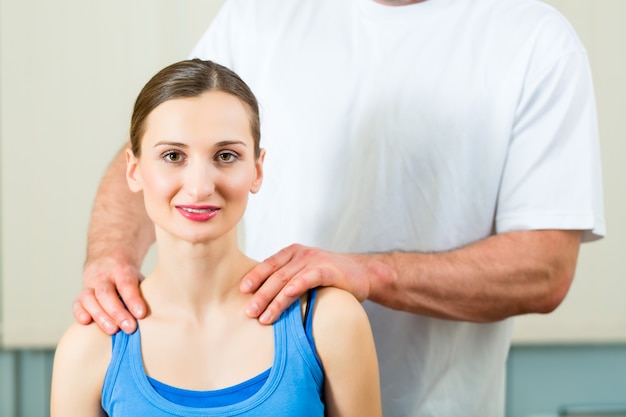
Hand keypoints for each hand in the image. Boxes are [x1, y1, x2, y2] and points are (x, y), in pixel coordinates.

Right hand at [73, 253, 146, 334]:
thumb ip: (144, 293)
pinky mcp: (81, 295)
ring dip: (100, 316)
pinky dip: (79, 313)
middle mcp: (104, 277)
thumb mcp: (139, 278)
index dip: (133, 299)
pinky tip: (85, 322)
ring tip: (112, 330)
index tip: (141, 314)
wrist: (108, 261)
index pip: (127, 284)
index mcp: (122, 270)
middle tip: (129, 328)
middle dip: (117, 312)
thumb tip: (158, 313)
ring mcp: (90, 285)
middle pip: (106, 293)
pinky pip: (77, 304)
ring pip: (89, 298)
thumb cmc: (129, 277)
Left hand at [239, 244, 373, 323]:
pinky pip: (308, 279)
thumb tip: (262, 300)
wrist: (364, 273)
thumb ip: (288, 279)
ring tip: (263, 317)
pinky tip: (286, 298)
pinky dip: (296, 288)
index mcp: (292, 253)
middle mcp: (301, 254)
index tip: (242, 291)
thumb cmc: (331, 277)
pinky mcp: (328, 270)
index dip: (254, 277)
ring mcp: (315, 261)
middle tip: (248, 312)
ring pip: (287, 280)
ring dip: (273, 300)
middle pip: (275, 275)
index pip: (268, 265)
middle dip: (260, 295)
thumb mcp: (306, 273)